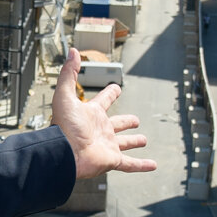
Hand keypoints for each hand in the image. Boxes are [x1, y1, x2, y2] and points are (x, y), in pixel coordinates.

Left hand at [53, 50, 156, 177]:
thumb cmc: (63, 126)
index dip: (110, 93)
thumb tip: (72, 51)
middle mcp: (100, 130)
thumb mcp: (65, 95)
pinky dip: (142, 165)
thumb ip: (69, 73)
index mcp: (91, 114)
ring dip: (133, 142)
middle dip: (126, 122)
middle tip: (135, 120)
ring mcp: (107, 146)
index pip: (103, 101)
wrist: (64, 153)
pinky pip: (130, 164)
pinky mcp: (112, 160)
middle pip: (116, 124)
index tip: (116, 88)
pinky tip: (153, 165)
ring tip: (143, 140)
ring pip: (124, 143)